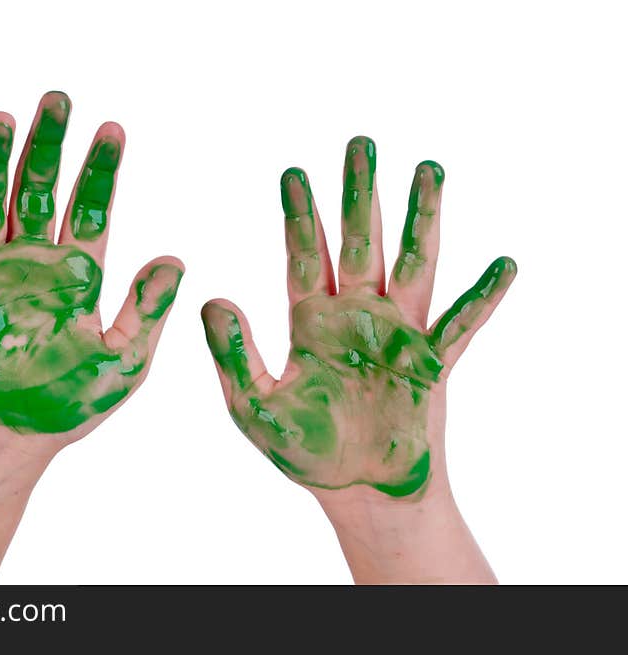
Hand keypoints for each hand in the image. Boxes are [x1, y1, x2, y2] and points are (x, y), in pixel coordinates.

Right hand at [0, 92, 181, 582]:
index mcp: (74, 276)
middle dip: (49, 146)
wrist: (0, 447)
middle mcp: (29, 264)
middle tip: (59, 99)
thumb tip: (178, 258)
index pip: (90, 209)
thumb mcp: (122, 362)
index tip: (113, 131)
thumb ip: (146, 310)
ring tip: (4, 118)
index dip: (102, 171)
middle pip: (38, 191)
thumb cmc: (63, 410)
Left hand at [201, 136, 514, 497]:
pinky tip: (503, 264)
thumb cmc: (306, 454)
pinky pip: (461, 326)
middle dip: (359, 193)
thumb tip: (211, 298)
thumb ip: (234, 354)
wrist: (357, 492)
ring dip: (419, 218)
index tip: (293, 172)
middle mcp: (357, 318)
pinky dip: (482, 298)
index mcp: (312, 323)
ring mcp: (398, 336)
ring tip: (427, 168)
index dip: (299, 215)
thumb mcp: (255, 406)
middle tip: (359, 143)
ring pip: (411, 265)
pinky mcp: (431, 366)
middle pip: (359, 242)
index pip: (305, 255)